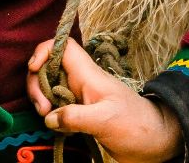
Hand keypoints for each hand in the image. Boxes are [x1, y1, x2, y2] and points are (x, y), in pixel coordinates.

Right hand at [28, 38, 181, 162]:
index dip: (45, 50)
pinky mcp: (80, 114)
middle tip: (43, 109)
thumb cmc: (136, 125)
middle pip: (48, 68)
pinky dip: (49, 114)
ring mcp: (80, 98)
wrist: (154, 142)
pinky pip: (56, 107)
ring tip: (47, 118)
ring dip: (41, 100)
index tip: (34, 68)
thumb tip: (49, 117)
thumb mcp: (105, 120)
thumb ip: (75, 117)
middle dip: (36, 84)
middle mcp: (82, 82)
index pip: (62, 46)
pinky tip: (55, 126)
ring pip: (49, 87)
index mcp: (89, 74)